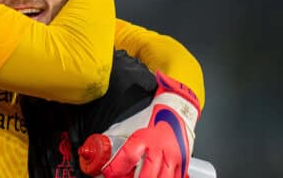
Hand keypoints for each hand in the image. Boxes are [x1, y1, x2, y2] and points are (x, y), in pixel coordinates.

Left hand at [79, 71, 199, 177]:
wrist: (175, 111)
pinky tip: (157, 177)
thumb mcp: (130, 125)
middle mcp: (159, 149)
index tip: (108, 174)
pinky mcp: (183, 162)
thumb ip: (115, 138)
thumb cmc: (151, 118)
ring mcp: (173, 157)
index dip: (116, 168)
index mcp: (143, 138)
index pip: (128, 157)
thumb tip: (100, 149)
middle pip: (147, 176)